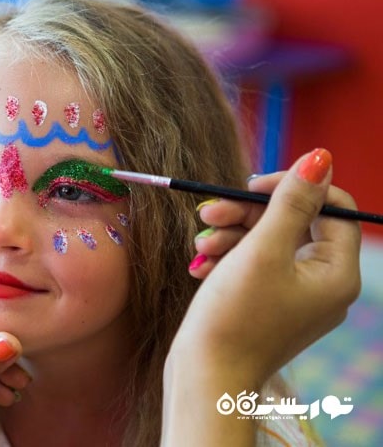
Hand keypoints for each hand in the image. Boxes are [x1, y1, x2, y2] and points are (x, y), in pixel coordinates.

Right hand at [162, 149, 360, 444]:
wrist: (205, 378)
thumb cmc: (234, 317)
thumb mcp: (261, 251)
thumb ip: (290, 201)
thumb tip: (320, 157)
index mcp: (337, 273)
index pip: (333, 208)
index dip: (293, 187)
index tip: (250, 186)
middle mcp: (324, 285)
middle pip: (294, 223)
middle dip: (247, 214)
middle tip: (208, 211)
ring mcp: (295, 297)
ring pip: (268, 243)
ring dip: (230, 235)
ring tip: (199, 243)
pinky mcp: (268, 306)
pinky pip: (254, 266)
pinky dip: (227, 259)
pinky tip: (201, 265)